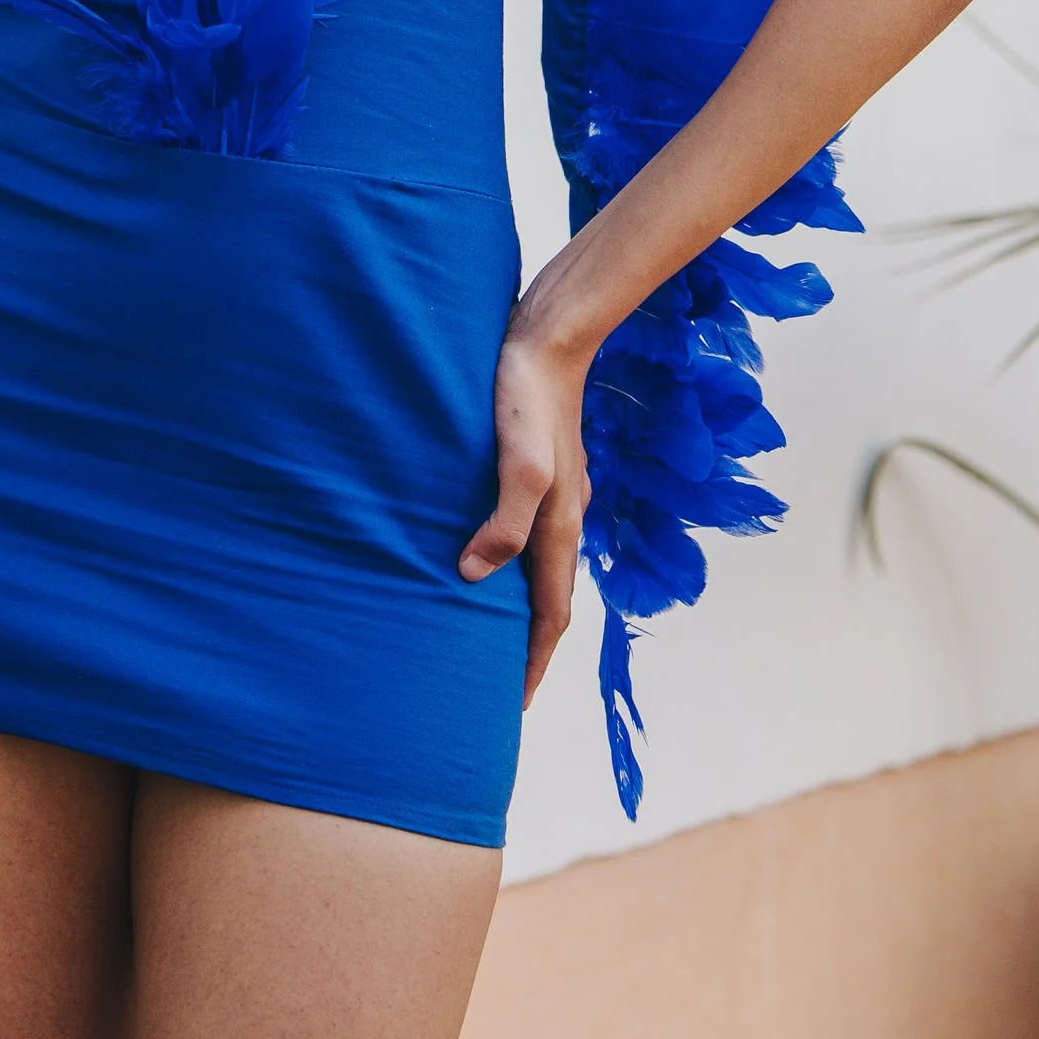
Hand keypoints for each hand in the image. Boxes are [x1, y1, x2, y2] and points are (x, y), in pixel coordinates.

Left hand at [463, 314, 590, 706]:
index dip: (533, 659)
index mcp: (561, 524)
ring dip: (519, 605)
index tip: (514, 702)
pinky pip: (527, 534)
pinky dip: (511, 563)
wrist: (549, 336)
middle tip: (497, 683)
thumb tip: (474, 576)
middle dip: (529, 644)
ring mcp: (554, 493)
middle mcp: (564, 516)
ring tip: (487, 632)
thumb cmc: (526, 394)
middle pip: (549, 597)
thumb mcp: (518, 460)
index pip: (552, 612)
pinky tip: (483, 555)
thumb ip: (504, 519)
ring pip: (538, 566)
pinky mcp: (539, 469)